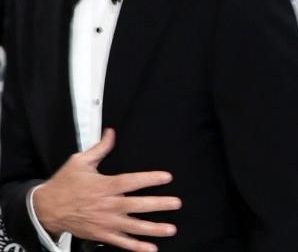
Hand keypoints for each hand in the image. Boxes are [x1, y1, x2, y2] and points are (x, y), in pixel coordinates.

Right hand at [32, 129, 180, 251]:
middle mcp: (107, 205)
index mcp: (104, 186)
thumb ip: (100, 148)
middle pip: (137, 205)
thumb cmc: (64, 184)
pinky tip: (151, 248)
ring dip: (153, 229)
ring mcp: (105, 222)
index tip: (167, 177)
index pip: (131, 181)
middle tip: (176, 203)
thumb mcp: (79, 162)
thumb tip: (111, 132)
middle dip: (158, 204)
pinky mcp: (101, 234)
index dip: (150, 179)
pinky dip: (136, 246)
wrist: (45, 209)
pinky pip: (121, 241)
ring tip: (171, 229)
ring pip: (133, 226)